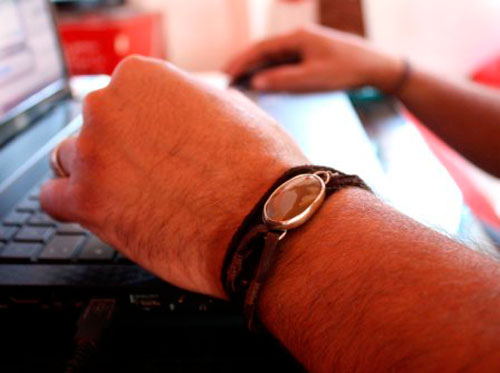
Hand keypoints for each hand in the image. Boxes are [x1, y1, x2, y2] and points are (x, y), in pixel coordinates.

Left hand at [40, 56, 307, 297]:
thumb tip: (177, 109)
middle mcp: (109, 106)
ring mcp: (94, 153)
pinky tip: (106, 212)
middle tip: (151, 175)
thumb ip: (186, 101)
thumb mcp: (228, 107)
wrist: (264, 219)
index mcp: (142, 77)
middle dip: (119, 151)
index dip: (140, 127)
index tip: (151, 145)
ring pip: (75, 162)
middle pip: (95, 129)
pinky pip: (55, 198)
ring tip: (138, 198)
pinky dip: (76, 205)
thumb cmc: (257, 166)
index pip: (120, 99)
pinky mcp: (86, 201)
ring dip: (100, 178)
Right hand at [225, 25, 402, 91]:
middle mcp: (298, 38)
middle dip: (244, 64)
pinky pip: (284, 62)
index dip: (241, 62)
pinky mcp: (311, 55)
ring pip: (273, 57)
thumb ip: (283, 80)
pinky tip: (264, 82)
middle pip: (264, 51)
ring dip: (256, 69)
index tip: (226, 75)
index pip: (260, 49)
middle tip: (226, 79)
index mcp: (296, 38)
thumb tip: (256, 83)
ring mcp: (304, 46)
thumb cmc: (346, 70)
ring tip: (239, 82)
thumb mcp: (313, 78)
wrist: (375, 66)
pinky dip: (271, 72)